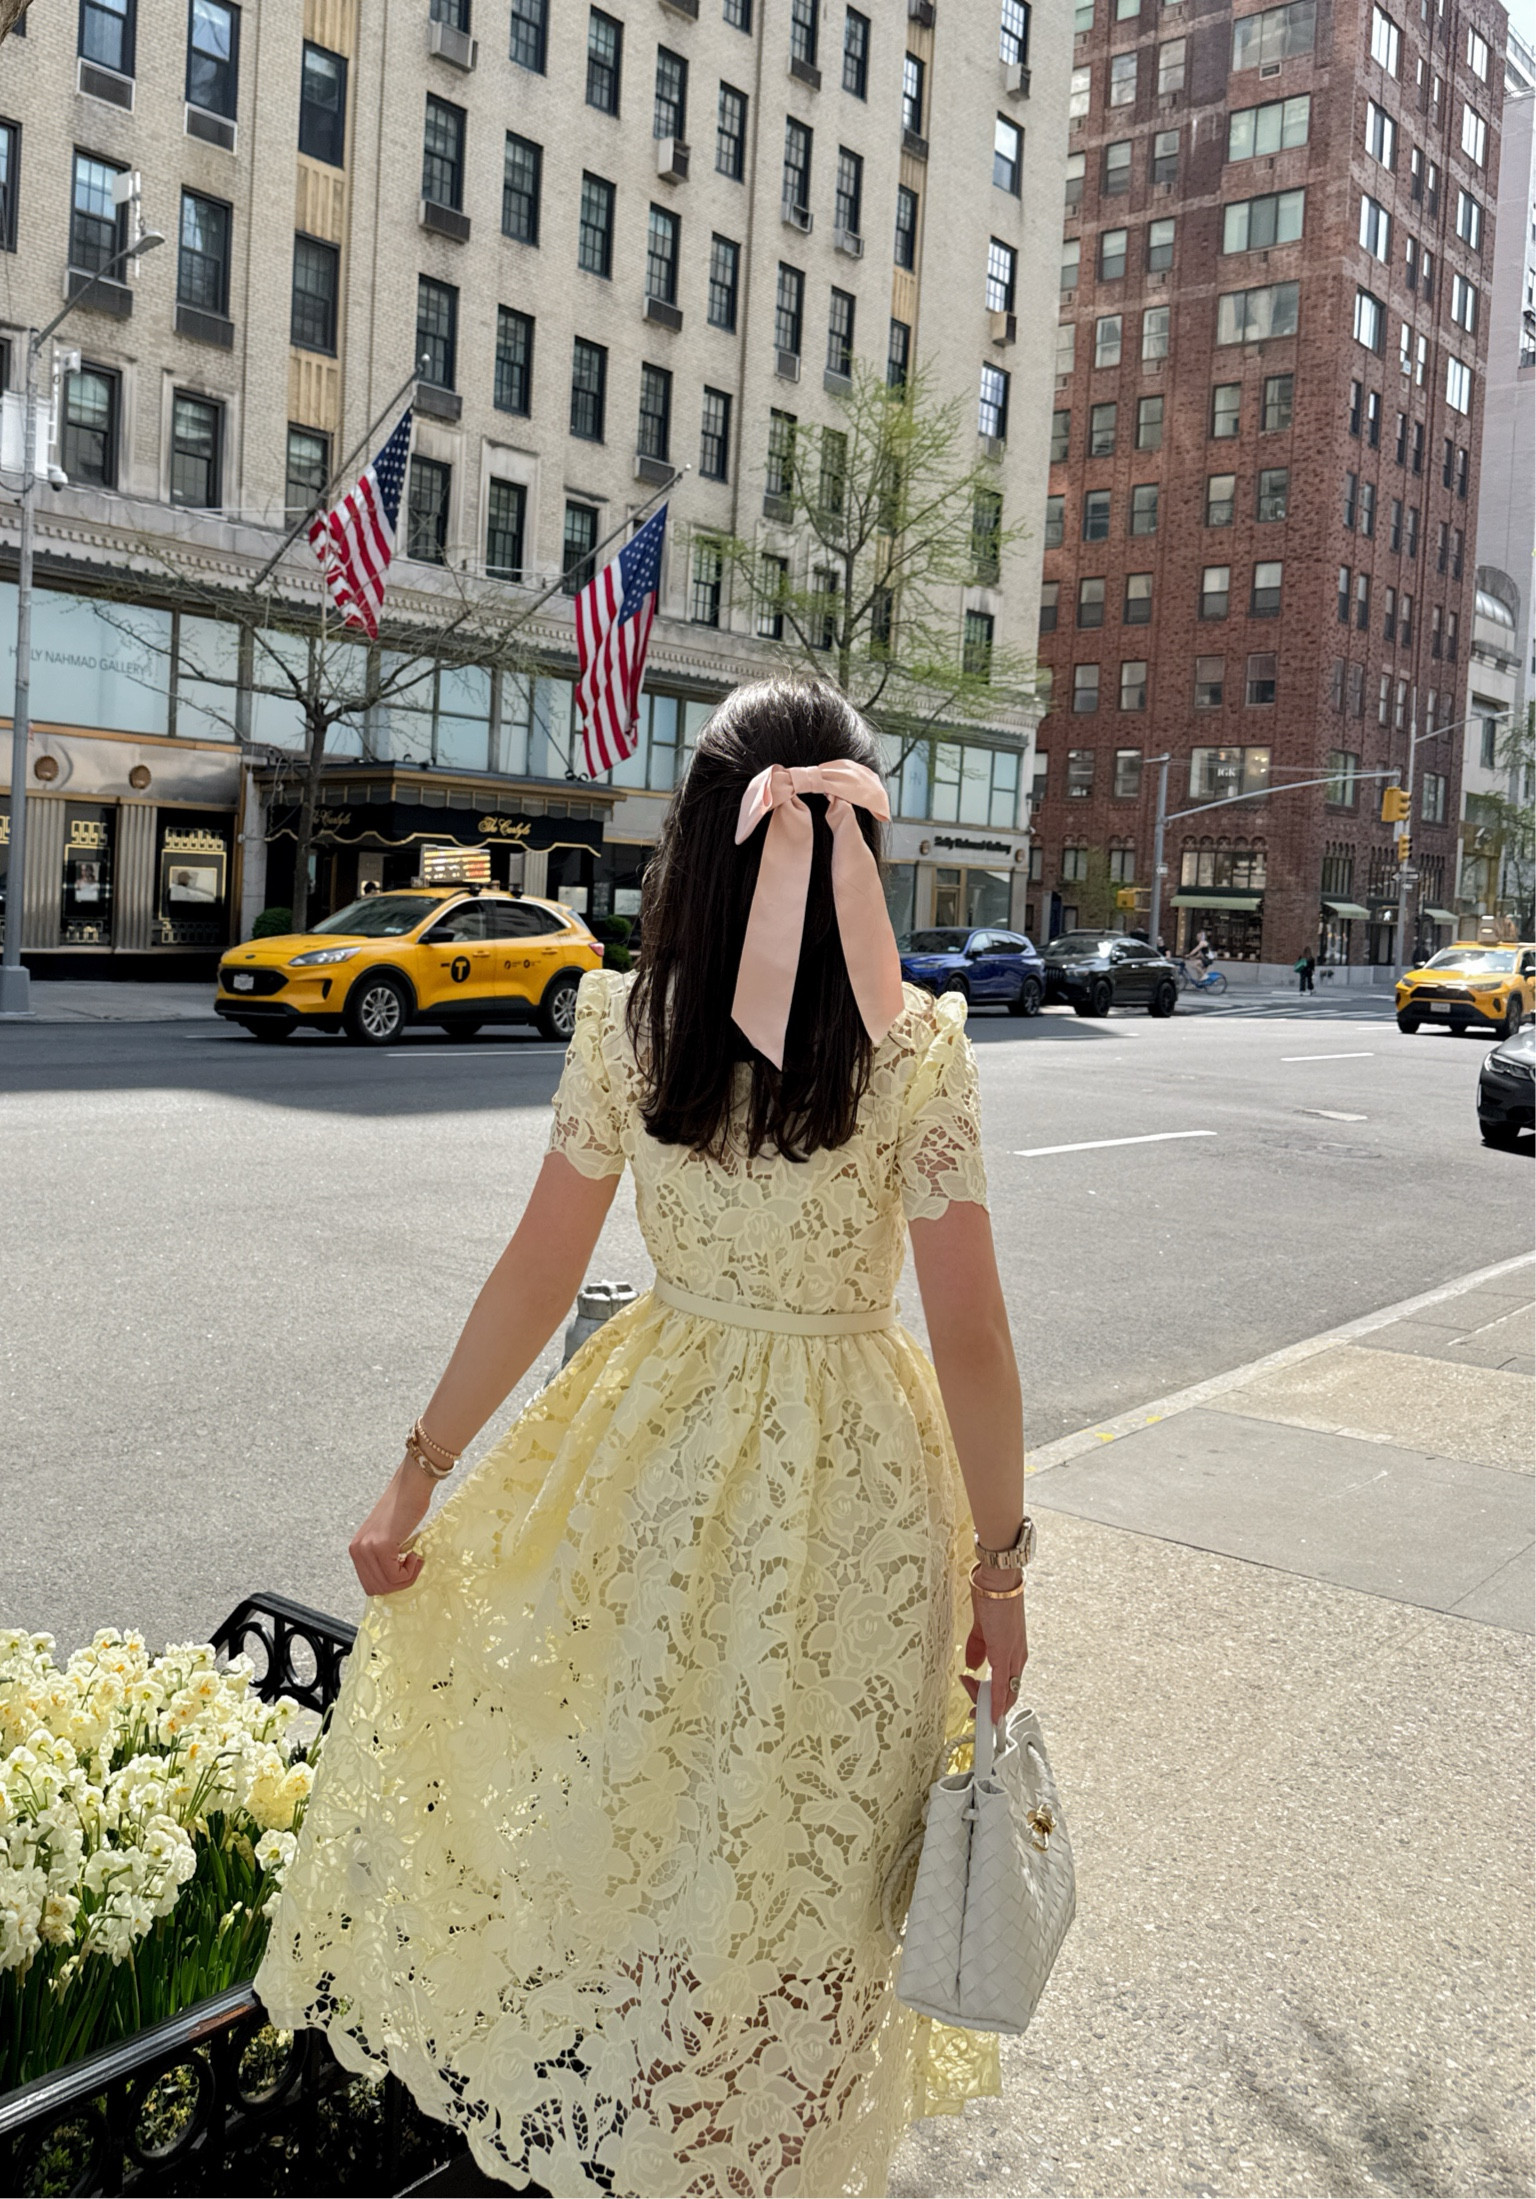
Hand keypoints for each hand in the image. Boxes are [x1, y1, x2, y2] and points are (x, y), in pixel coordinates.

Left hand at [349, 1459, 433, 1597]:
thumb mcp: (389, 1538)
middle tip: (413, 1564)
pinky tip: (415, 1553)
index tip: (406, 1568)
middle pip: (377, 1589)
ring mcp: (368, 1548)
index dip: (392, 1584)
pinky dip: (410, 1571)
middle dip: (400, 1584)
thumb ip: (384, 1558)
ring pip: (387, 1585)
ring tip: (415, 1557)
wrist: (412, 1485)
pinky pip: (396, 1576)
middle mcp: (357, 1549)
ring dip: (407, 1577)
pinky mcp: (382, 1546)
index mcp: (356, 1549)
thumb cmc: (406, 1507)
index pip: (370, 1585)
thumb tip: (392, 1583)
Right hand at [961, 1566, 1027, 1726]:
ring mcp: (1013, 1656)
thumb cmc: (992, 1597)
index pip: (1008, 1685)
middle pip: (1008, 1694)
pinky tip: (991, 1714)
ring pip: (1006, 1693)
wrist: (997, 1581)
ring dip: (987, 1703)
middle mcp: (1017, 1656)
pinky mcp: (1004, 1653)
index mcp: (1013, 1651)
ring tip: (971, 1701)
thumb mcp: (982, 1628)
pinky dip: (996, 1702)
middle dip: (989, 1706)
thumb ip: (978, 1648)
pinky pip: (1001, 1686)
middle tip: (973, 1709)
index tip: (980, 1706)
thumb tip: (973, 1665)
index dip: (995, 1700)